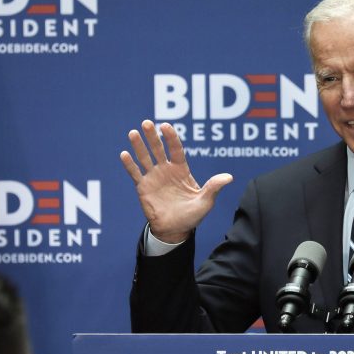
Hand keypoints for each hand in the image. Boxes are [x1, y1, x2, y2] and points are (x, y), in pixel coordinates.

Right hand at [120, 120, 232, 242]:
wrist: (175, 230)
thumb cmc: (192, 215)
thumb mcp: (205, 202)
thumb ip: (214, 188)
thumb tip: (229, 177)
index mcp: (181, 170)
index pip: (176, 150)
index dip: (171, 137)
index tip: (165, 126)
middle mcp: (166, 170)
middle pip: (158, 149)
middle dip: (153, 136)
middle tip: (147, 123)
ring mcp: (154, 177)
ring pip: (145, 158)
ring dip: (139, 145)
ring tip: (133, 133)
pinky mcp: (143, 187)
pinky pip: (135, 173)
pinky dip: (129, 164)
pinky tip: (124, 154)